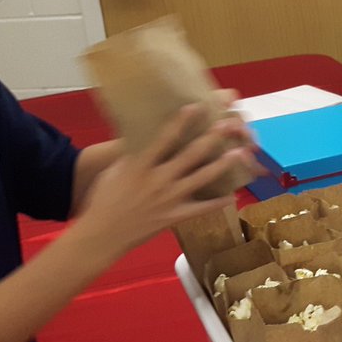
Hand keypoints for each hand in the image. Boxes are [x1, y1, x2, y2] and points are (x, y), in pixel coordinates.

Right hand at [75, 106, 262, 260]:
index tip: (197, 106)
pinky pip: (201, 209)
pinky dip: (218, 203)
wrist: (101, 235)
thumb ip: (132, 155)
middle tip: (228, 125)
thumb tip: (144, 135)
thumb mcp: (114, 172)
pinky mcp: (174, 217)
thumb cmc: (104, 200)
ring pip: (201, 178)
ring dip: (222, 165)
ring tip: (241, 153)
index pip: (163, 139)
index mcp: (139, 166)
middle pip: (190, 156)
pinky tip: (234, 195)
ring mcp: (168, 199)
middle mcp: (157, 180)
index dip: (181, 122)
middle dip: (211, 139)